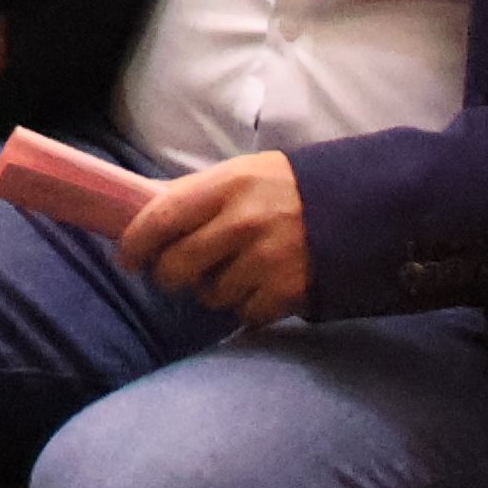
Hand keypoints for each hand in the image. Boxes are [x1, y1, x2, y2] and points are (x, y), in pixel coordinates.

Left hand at [120, 149, 312, 322]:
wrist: (361, 207)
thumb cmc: (287, 189)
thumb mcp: (241, 174)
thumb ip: (195, 193)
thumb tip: (139, 206)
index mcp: (227, 185)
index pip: (161, 217)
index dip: (135, 243)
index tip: (127, 258)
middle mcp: (243, 222)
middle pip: (177, 266)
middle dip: (168, 275)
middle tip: (175, 273)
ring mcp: (267, 259)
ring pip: (209, 295)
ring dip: (212, 290)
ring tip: (232, 272)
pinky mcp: (288, 291)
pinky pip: (244, 313)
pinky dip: (245, 305)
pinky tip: (259, 286)